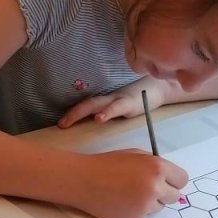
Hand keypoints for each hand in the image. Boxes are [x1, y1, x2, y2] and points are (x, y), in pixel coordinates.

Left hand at [58, 77, 175, 128]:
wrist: (159, 88)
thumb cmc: (137, 101)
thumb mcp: (118, 109)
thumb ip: (107, 115)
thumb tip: (92, 128)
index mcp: (103, 102)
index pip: (83, 107)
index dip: (70, 114)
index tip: (59, 125)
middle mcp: (107, 99)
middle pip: (85, 104)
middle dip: (71, 114)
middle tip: (60, 125)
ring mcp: (117, 99)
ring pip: (95, 104)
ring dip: (80, 112)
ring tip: (68, 122)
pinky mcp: (129, 103)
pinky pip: (116, 107)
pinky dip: (107, 112)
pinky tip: (99, 118)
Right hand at [69, 149, 188, 217]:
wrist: (83, 180)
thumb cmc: (106, 165)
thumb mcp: (135, 155)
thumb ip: (155, 165)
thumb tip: (168, 177)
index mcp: (157, 167)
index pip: (182, 179)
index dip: (173, 180)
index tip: (166, 181)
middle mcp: (155, 187)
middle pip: (174, 196)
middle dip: (164, 193)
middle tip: (148, 189)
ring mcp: (145, 205)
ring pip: (159, 207)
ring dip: (150, 202)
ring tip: (129, 193)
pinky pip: (145, 215)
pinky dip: (136, 210)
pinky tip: (122, 201)